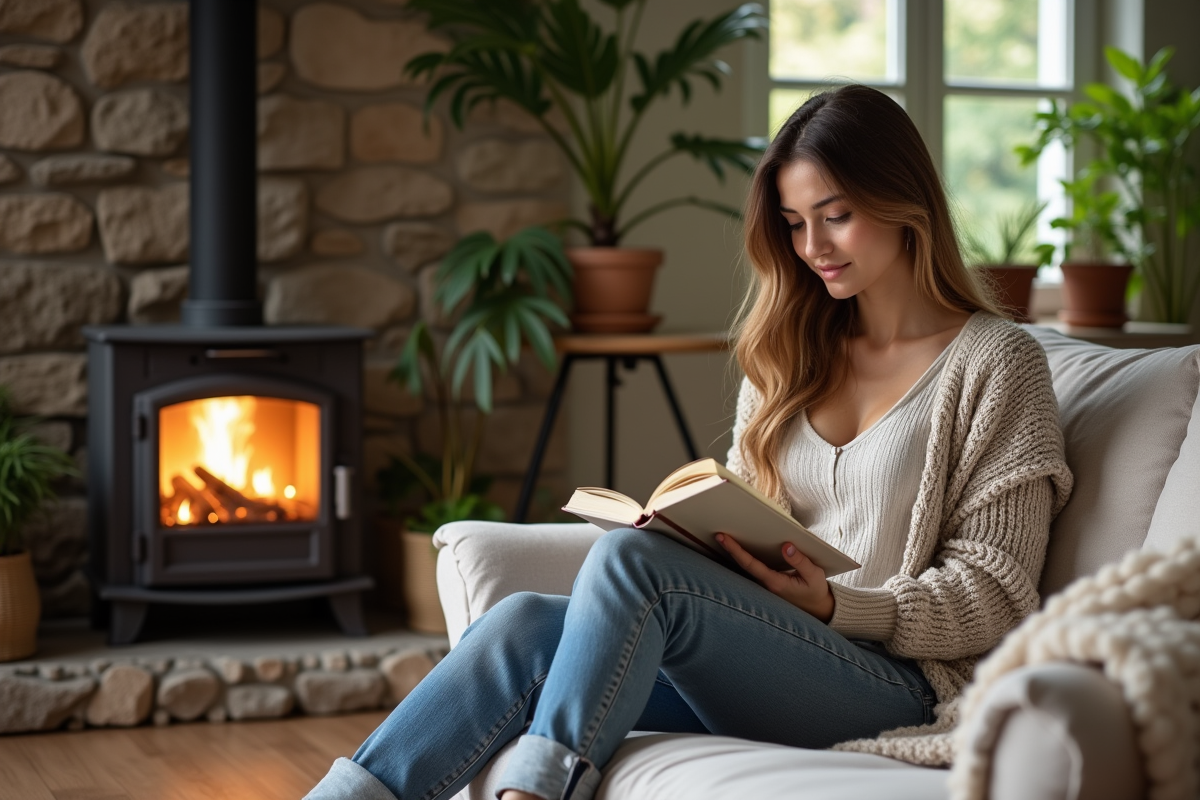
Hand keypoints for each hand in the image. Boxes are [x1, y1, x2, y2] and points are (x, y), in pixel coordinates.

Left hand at [716, 533, 833, 621]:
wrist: (817, 608)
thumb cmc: (815, 590)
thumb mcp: (814, 575)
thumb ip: (800, 561)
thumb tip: (786, 546)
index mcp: (775, 583)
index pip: (750, 564)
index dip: (736, 551)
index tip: (724, 538)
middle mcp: (765, 584)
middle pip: (742, 565)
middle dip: (730, 549)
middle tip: (717, 533)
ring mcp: (765, 584)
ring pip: (745, 567)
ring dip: (734, 553)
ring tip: (724, 535)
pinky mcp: (767, 582)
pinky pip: (752, 568)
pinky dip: (744, 556)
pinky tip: (740, 545)